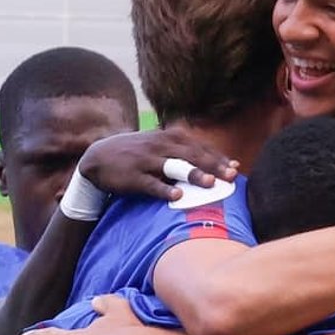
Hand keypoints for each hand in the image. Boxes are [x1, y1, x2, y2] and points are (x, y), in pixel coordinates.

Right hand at [79, 130, 238, 201]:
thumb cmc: (138, 155)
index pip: (199, 147)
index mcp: (169, 138)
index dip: (217, 157)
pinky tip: (177, 196)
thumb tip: (219, 165)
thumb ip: (187, 154)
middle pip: (191, 155)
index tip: (236, 168)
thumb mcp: (161, 147)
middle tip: (230, 176)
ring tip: (210, 183)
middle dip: (213, 165)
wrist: (98, 157)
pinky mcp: (133, 176)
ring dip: (193, 173)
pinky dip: (164, 189)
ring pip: (174, 166)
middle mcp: (160, 146)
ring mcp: (146, 160)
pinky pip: (151, 183)